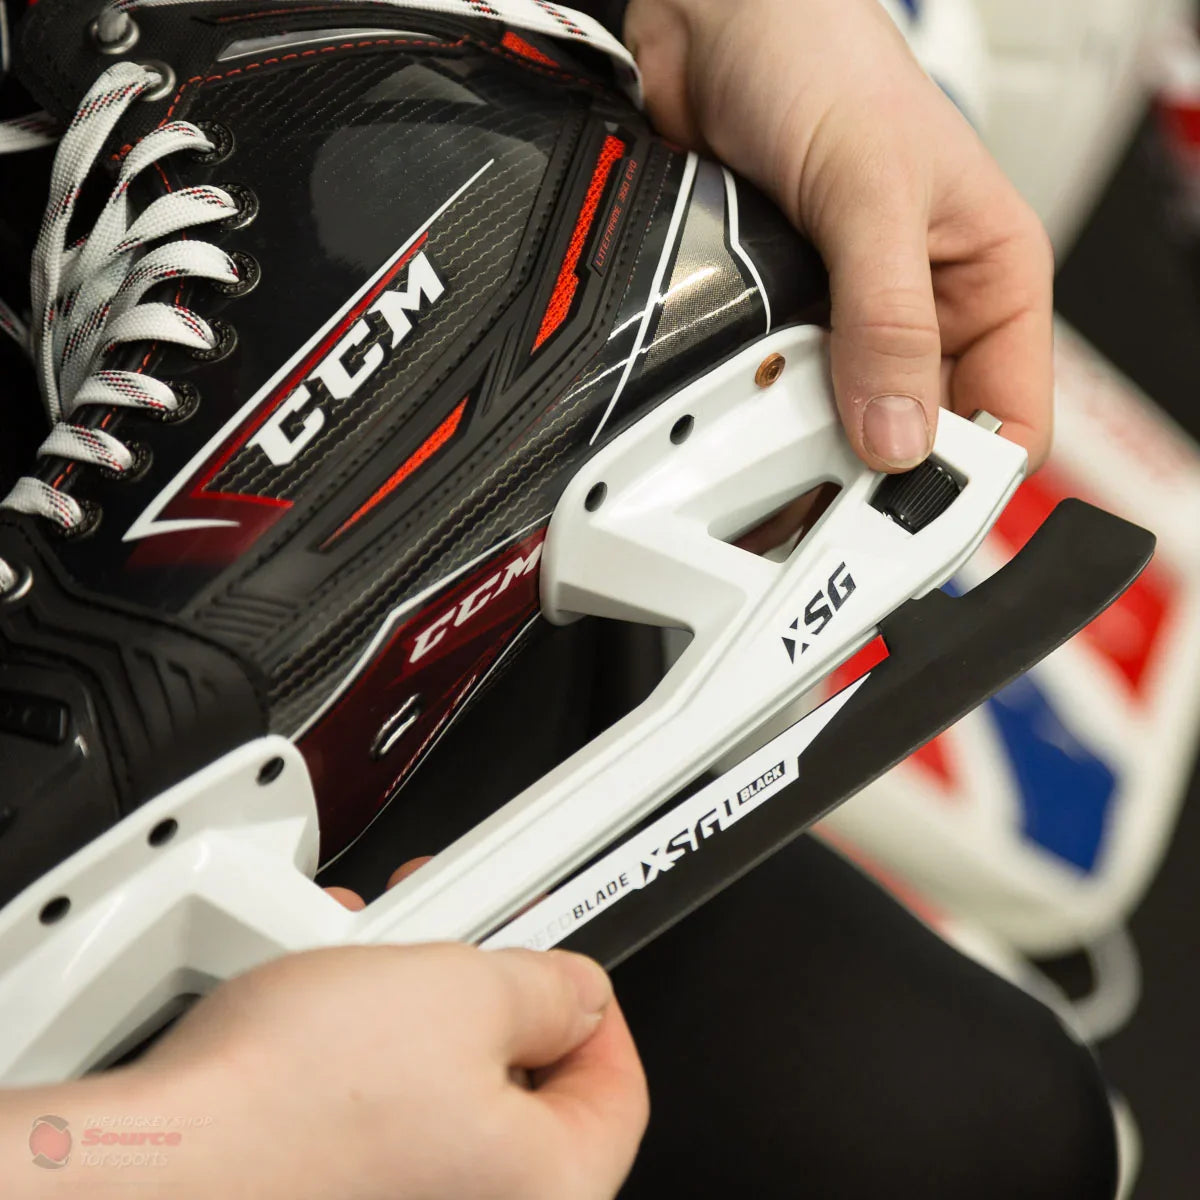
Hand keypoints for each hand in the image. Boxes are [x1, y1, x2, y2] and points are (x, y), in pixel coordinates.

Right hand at [2, 872, 646, 1199]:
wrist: (154, 1159)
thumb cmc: (294, 1103)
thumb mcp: (464, 992)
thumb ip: (549, 987)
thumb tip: (577, 992)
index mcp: (546, 1189)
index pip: (617, 1092)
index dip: (596, 1009)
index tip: (567, 966)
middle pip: (523, 1081)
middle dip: (485, 988)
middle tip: (464, 938)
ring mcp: (397, 1199)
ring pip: (442, 1081)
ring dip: (414, 998)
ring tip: (378, 950)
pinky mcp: (333, 1184)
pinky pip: (379, 1105)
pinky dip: (365, 1043)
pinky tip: (328, 994)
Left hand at [625, 0, 1053, 472]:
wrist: (712, 29)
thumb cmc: (817, 58)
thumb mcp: (871, 189)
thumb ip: (889, 316)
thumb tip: (900, 434)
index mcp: (988, 277)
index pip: (1011, 416)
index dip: (969, 478)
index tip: (910, 521)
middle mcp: (925, 311)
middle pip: (922, 439)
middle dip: (878, 477)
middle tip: (828, 509)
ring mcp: (850, 323)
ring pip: (847, 428)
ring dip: (810, 452)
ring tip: (775, 461)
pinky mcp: (785, 322)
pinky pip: (781, 397)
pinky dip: (759, 420)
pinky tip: (738, 424)